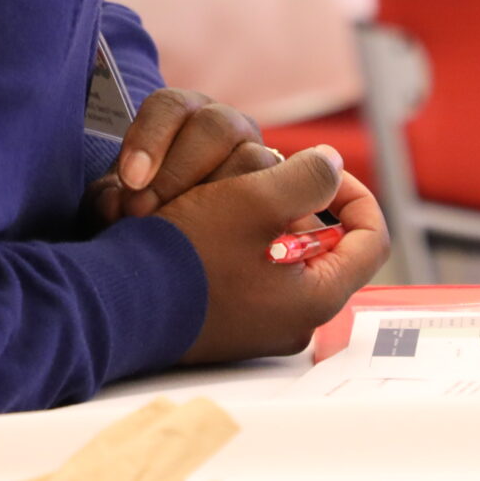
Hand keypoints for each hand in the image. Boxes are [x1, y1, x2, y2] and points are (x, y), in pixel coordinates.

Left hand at [87, 88, 274, 227]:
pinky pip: (277, 197)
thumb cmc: (139, 217)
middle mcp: (225, 127)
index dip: (150, 136)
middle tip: (148, 211)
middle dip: (179, 171)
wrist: (173, 250)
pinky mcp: (280, 195)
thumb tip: (116, 205)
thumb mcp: (114, 208)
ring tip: (184, 232)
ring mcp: (258, 158)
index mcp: (182, 114)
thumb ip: (108, 201)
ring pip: (253, 160)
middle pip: (216, 126)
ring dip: (217, 196)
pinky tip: (224, 245)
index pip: (171, 105)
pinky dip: (251, 219)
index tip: (131, 179)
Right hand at [161, 145, 390, 364]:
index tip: (322, 166)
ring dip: (241, 207)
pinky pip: (235, 255)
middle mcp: (289, 313)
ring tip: (203, 198)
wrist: (110, 302)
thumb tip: (331, 165)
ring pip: (268, 238)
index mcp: (314, 295)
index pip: (369, 239)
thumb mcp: (255, 201)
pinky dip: (216, 228)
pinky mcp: (219, 310)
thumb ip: (308, 177)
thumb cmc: (183, 259)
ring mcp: (253, 315)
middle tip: (241, 180)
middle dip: (278, 194)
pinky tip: (185, 216)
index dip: (355, 192)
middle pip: (311, 233)